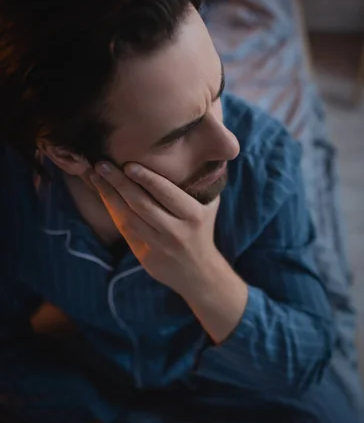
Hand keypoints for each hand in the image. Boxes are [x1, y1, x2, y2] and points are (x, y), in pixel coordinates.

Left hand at [89, 162, 219, 294]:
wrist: (198, 271)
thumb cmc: (201, 229)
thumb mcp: (209, 205)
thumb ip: (199, 182)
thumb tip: (188, 151)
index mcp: (193, 215)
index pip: (167, 193)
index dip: (147, 179)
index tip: (128, 164)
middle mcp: (176, 230)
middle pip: (142, 204)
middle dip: (120, 182)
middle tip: (102, 164)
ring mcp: (159, 244)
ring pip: (129, 217)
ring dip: (109, 195)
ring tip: (95, 176)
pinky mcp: (145, 254)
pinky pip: (125, 229)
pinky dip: (112, 210)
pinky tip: (102, 194)